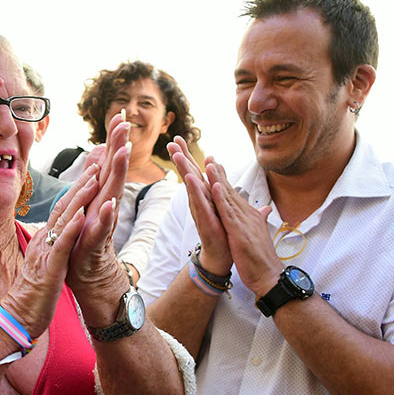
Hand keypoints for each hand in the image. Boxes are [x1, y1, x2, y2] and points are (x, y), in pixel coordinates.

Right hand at [0, 164, 99, 337]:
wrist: (19, 316)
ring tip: (94, 180)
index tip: (91, 172)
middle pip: (63, 207)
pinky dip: (71, 229)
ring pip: (64, 220)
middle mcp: (44, 240)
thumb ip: (50, 246)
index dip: (76, 190)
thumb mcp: (45, 262)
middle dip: (81, 185)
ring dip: (79, 199)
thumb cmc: (34, 292)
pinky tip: (82, 215)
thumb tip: (56, 234)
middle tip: (97, 165)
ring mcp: (46, 253)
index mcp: (45, 239)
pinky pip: (61, 245)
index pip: (62, 209)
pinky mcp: (50, 269)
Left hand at [66, 113, 129, 293]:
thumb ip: (94, 185)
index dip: (113, 140)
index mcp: (101, 197)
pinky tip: (109, 203)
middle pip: (114, 172)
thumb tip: (98, 160)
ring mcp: (102, 224)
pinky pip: (102, 228)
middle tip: (125, 122)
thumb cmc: (86, 242)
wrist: (89, 278)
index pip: (109, 164)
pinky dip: (106, 216)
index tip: (119, 115)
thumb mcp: (87, 208)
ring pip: (111, 194)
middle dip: (119, 146)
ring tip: (122, 152)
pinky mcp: (95, 244)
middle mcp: (105, 206)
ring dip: (117, 174)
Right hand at [168, 136, 232, 274]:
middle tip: (172, 141)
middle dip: (180, 157)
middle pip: (188, 174)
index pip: (194, 171)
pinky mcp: (205, 220)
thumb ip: (220, 189)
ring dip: (184, 170)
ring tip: (178, 155)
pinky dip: (195, 191)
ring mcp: (200, 210)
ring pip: (191, 187)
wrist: (221, 256)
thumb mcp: (221, 206)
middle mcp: (199, 201)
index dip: (186, 155)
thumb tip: (220, 175)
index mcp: (204, 196)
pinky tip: (190, 179)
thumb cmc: (221, 232)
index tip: (178, 138)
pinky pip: (199, 204)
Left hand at [207, 161, 281, 296]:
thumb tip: (266, 208)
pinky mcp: (239, 231)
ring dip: (218, 179)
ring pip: (228, 196)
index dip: (222, 177)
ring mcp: (243, 221)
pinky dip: (221, 199)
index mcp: (246, 214)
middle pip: (228, 189)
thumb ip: (260, 218)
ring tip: (209, 164)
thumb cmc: (260, 256)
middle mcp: (246, 213)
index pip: (231, 192)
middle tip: (207, 156)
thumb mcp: (258, 232)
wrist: (268, 275)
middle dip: (217, 172)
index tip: (213, 162)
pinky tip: (214, 187)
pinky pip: (228, 212)